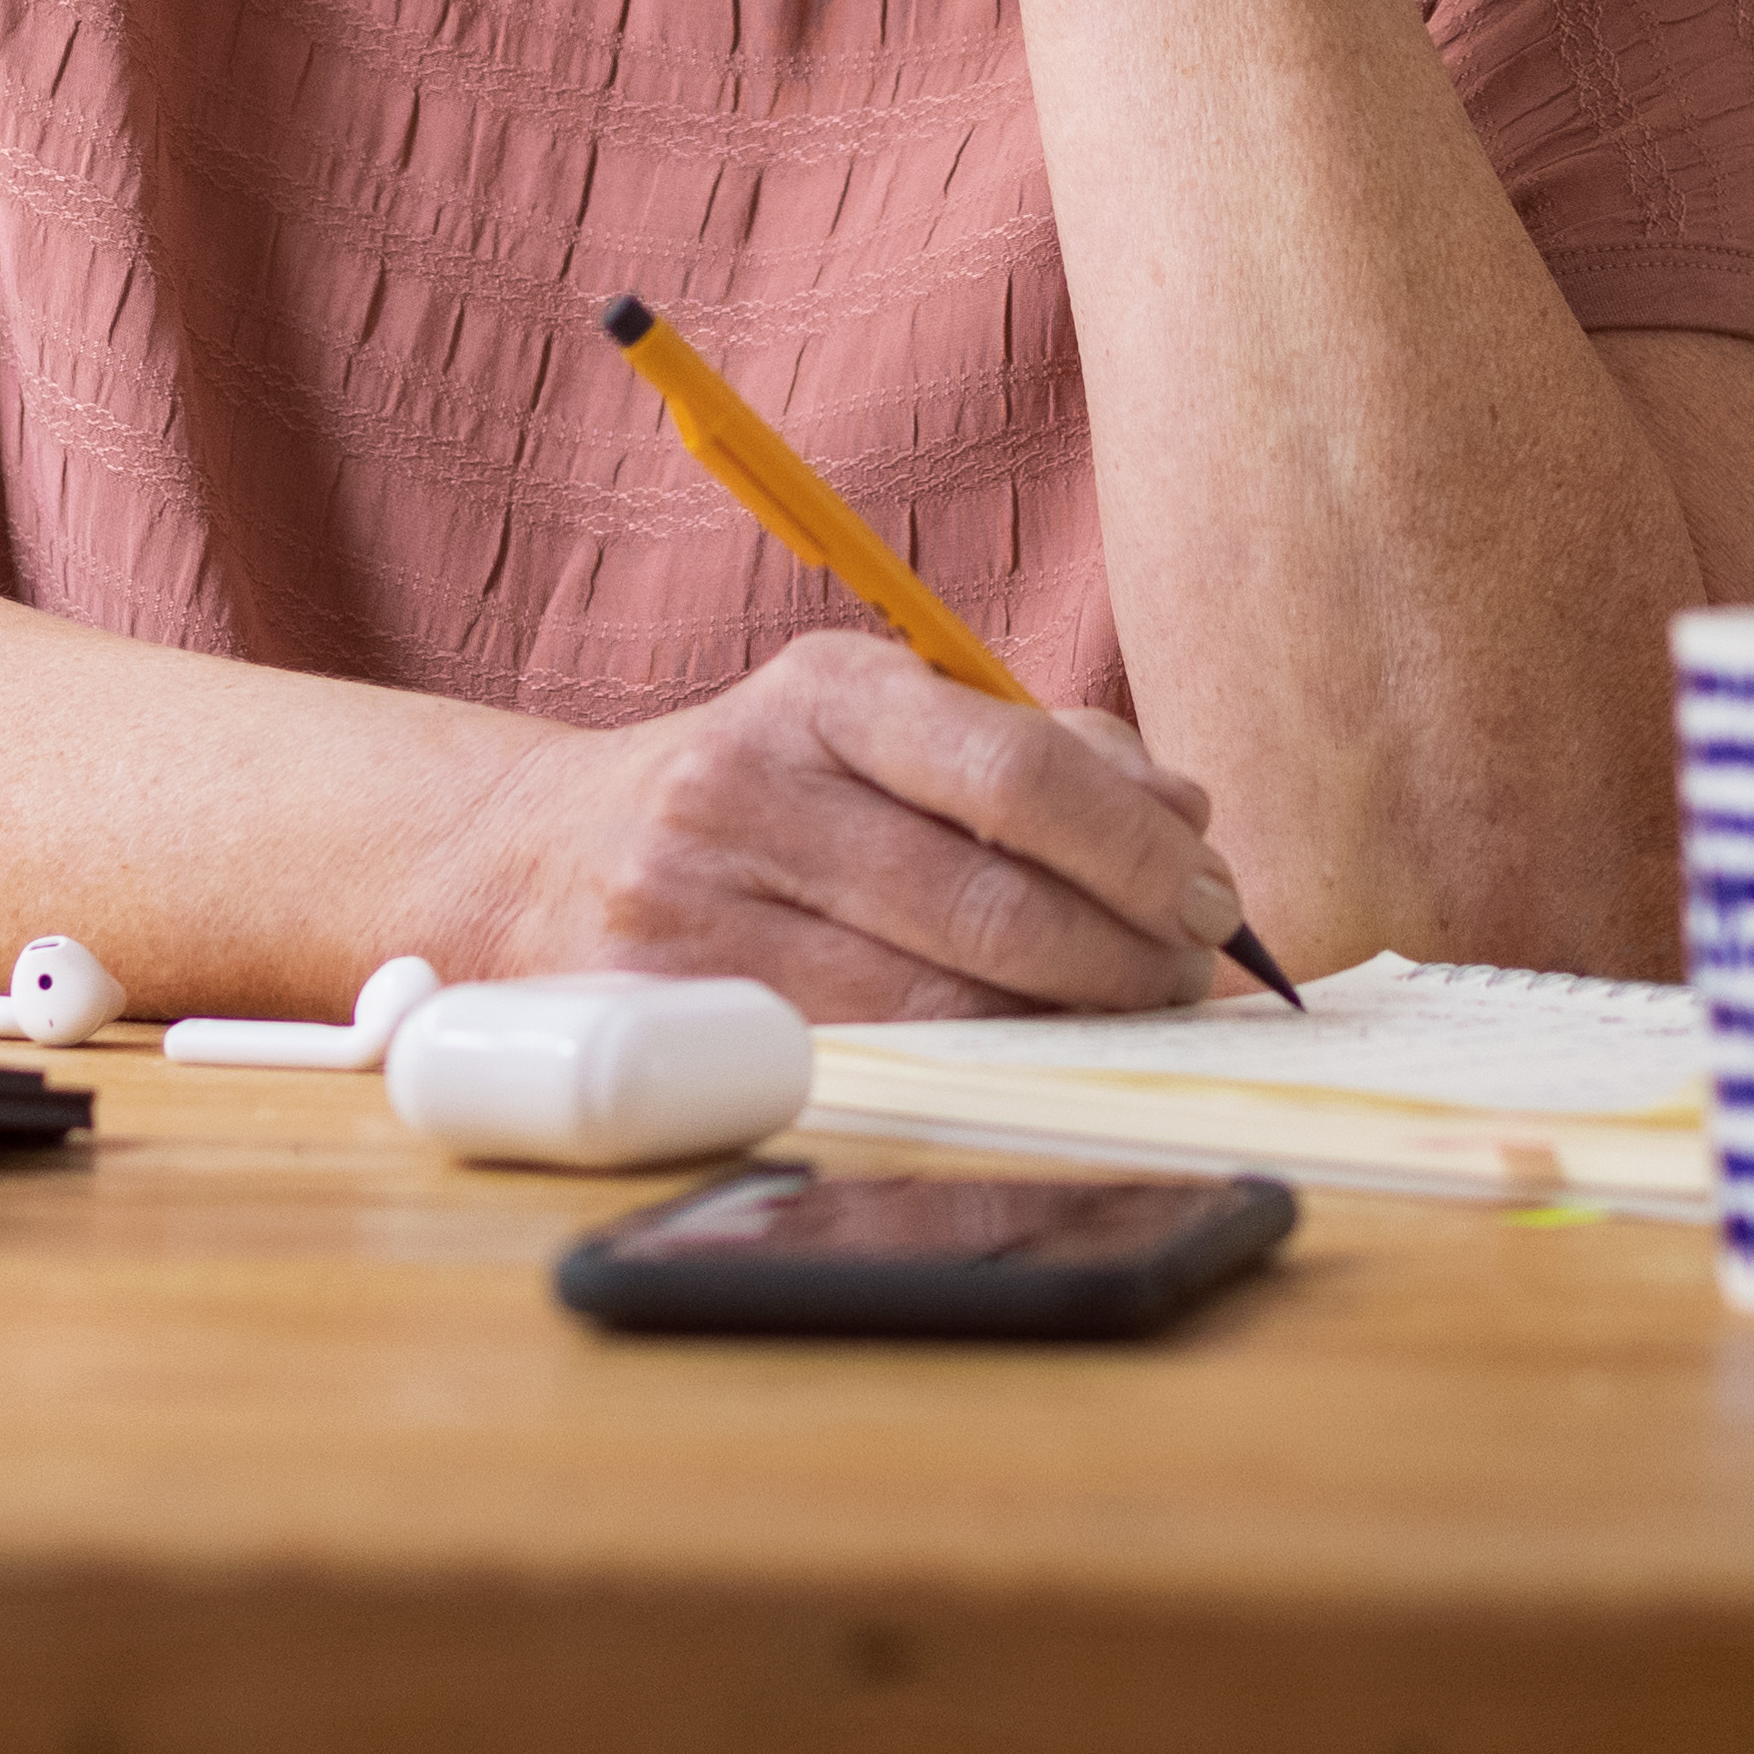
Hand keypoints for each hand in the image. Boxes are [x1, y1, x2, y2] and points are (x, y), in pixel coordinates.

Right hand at [413, 632, 1251, 1018]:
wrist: (544, 857)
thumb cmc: (767, 791)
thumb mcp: (882, 721)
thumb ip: (1040, 749)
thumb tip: (1183, 817)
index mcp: (821, 691)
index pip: (1016, 772)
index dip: (1136, 848)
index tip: (1208, 892)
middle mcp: (744, 786)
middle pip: (991, 904)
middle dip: (1126, 951)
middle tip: (1186, 971)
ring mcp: (694, 905)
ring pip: (938, 1001)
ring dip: (1066, 1020)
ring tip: (1123, 1010)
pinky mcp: (670, 1012)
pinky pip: (866, 1059)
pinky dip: (972, 1061)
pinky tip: (1020, 1046)